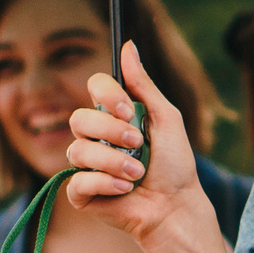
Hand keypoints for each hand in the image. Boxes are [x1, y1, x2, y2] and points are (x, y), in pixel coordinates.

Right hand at [64, 42, 210, 246]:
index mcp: (115, 115)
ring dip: (113, 162)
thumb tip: (128, 46)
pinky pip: (77, 181)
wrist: (176, 206)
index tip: (127, 109)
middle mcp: (96, 136)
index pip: (95, 86)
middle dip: (110, 131)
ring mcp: (86, 164)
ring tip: (138, 174)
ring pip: (78, 151)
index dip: (106, 95)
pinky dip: (104, 183)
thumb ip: (144, 85)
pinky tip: (125, 189)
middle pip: (78, 118)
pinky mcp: (82, 192)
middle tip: (137, 144)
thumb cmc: (174, 164)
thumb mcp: (166, 119)